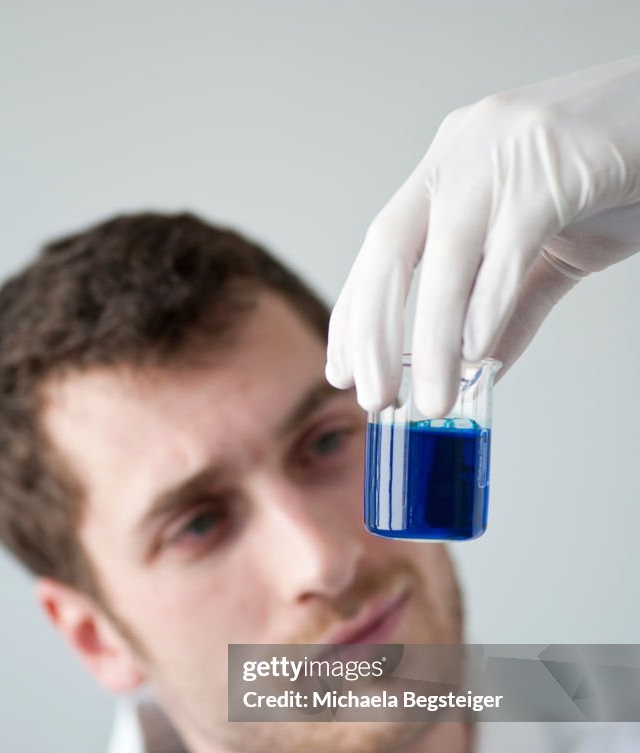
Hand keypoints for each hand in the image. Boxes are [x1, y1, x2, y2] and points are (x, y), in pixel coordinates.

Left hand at [326, 56, 639, 415]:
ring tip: (431, 398)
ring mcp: (504, 151)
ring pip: (446, 256)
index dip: (357, 314)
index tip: (343, 370)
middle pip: (391, 249)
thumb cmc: (617, 174)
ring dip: (432, 340)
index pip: (382, 249)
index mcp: (451, 168)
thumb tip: (477, 367)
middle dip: (373, 331)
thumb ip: (509, 305)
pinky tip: (479, 354)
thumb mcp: (549, 249)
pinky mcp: (554, 163)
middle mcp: (462, 152)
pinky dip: (488, 304)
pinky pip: (508, 244)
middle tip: (373, 397)